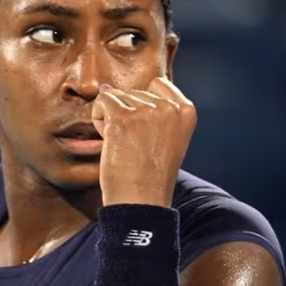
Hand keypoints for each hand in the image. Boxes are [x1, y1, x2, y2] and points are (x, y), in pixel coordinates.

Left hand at [92, 78, 196, 206]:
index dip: (144, 105)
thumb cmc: (151, 176)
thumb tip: (107, 87)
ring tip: (123, 144)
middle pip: (136, 92)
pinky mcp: (123, 117)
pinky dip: (99, 117)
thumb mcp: (167, 139)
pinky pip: (103, 100)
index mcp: (187, 111)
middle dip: (128, 113)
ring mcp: (147, 111)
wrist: (141, 201)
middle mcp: (170, 107)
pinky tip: (108, 138)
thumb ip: (151, 112)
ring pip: (118, 96)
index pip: (159, 84)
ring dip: (112, 117)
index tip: (146, 132)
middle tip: (134, 145)